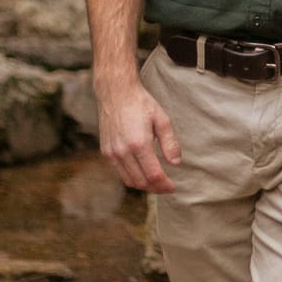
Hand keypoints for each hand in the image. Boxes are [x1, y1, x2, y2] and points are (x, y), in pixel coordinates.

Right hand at [97, 77, 180, 194]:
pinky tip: (141, 174)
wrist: (116, 93)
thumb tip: (176, 163)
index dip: (164, 185)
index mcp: (139, 143)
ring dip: (143, 186)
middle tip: (166, 186)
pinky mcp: (106, 152)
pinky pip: (119, 173)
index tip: (172, 187)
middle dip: (155, 188)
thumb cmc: (141, 104)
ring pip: (129, 180)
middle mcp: (123, 152)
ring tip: (156, 183)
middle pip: (141, 181)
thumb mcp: (162, 119)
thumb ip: (170, 143)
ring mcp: (112, 153)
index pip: (153, 174)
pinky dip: (131, 178)